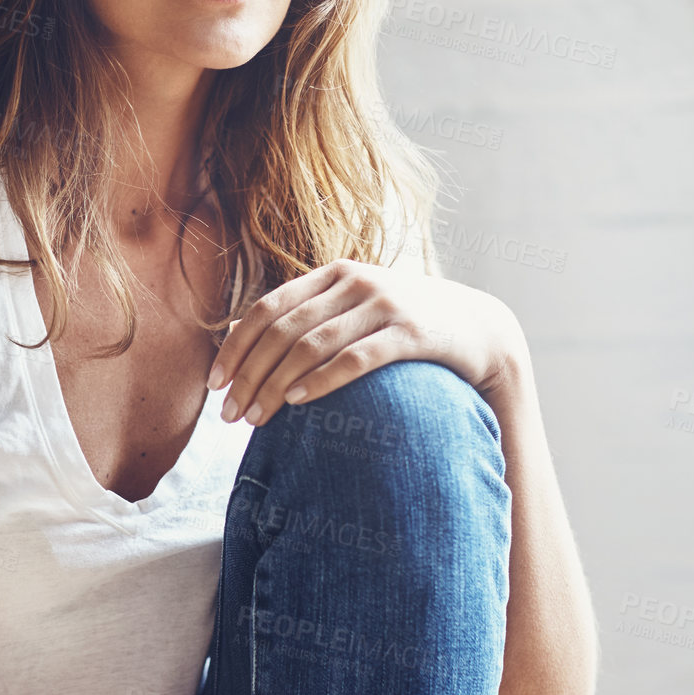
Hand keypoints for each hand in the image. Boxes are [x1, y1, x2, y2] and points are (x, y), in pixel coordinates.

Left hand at [207, 259, 527, 425]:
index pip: (266, 310)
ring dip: (276, 385)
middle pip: (282, 331)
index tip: (214, 385)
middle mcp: (354, 282)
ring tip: (256, 419)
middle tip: (229, 415)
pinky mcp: (410, 332)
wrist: (479, 328)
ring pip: (312, 345)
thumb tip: (238, 338)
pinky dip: (322, 380)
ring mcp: (384, 304)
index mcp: (331, 274)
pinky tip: (298, 403)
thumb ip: (305, 319)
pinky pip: (355, 357)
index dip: (235, 348)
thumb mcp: (352, 311)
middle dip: (249, 375)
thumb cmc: (403, 325)